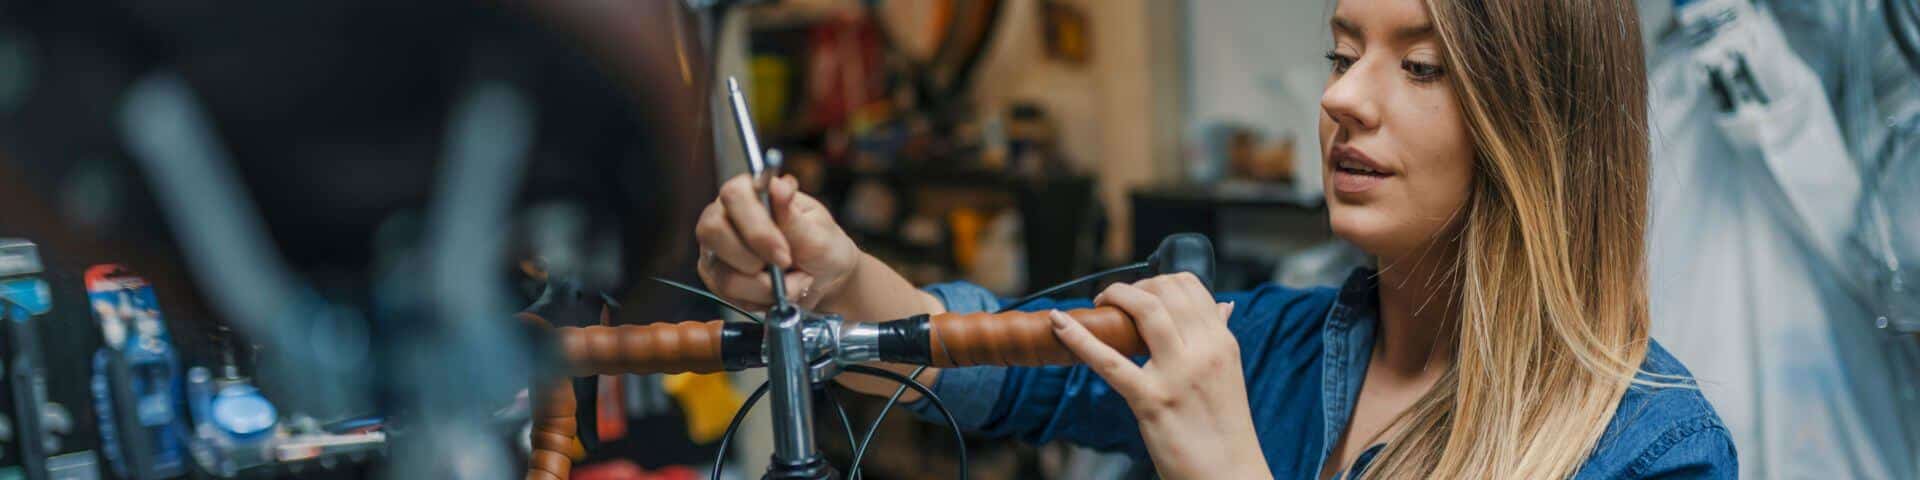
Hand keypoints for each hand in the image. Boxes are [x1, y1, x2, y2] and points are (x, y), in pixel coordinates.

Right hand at [694, 173, 860, 310]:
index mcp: (751, 191)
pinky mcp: (716, 277)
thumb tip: (781, 186)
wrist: (825, 278)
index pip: (735, 195)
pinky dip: (760, 299)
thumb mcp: (817, 233)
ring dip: (766, 287)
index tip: (784, 254)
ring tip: (794, 281)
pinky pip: (728, 295)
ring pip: (724, 274)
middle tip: (787, 268)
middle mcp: (725, 215)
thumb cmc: (822, 246)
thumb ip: (793, 215)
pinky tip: (778, 290)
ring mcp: (717, 248)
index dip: (757, 228)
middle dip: (754, 260)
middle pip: (713, 231)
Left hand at [1048, 273, 1269, 478]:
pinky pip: (1110, 361)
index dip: (1158, 279)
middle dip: (1133, 287)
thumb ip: (1219, 337)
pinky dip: (1079, 338)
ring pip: (1145, 310)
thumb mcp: (1229, 373)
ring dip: (1115, 296)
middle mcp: (1204, 352)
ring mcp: (1178, 375)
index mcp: (1222, 343)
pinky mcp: (1152, 401)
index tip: (1141, 291)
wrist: (1230, 473)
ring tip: (1099, 304)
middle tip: (1115, 299)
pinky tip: (1059, 324)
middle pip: (1165, 292)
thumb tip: (1223, 305)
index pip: (1191, 287)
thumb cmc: (1225, 427)